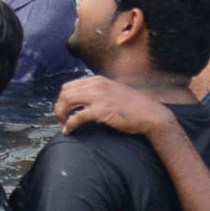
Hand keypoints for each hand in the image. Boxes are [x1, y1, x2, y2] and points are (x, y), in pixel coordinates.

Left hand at [54, 76, 175, 135]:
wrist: (150, 115)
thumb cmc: (133, 107)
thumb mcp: (113, 92)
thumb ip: (99, 93)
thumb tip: (83, 101)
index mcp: (97, 80)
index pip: (69, 86)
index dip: (62, 99)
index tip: (63, 110)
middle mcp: (96, 85)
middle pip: (65, 93)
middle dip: (59, 106)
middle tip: (61, 118)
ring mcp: (99, 97)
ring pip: (67, 102)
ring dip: (61, 114)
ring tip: (63, 124)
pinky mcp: (101, 110)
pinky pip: (77, 117)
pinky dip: (69, 124)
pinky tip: (68, 131)